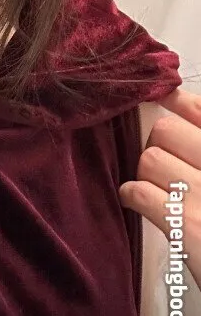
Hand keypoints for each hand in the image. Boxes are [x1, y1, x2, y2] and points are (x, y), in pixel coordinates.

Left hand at [118, 87, 200, 289]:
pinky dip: (133, 197)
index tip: (164, 99)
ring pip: (150, 159)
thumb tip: (177, 100)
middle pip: (164, 132)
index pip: (199, 109)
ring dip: (145, 174)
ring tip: (157, 191)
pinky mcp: (190, 227)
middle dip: (156, 147)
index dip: (175, 100)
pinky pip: (141, 192)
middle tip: (164, 170)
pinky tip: (137, 203)